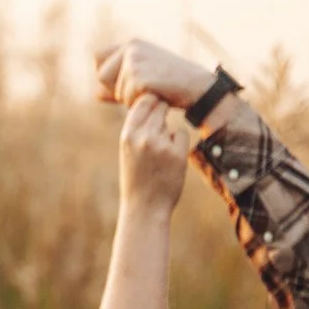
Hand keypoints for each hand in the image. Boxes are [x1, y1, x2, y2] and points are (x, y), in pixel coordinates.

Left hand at [95, 39, 215, 110]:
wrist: (198, 88)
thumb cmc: (172, 85)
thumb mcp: (144, 80)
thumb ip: (118, 86)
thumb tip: (95, 95)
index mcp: (132, 44)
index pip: (99, 58)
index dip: (107, 75)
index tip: (126, 83)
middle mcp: (132, 48)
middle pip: (102, 76)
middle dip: (117, 89)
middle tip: (143, 90)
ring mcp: (135, 62)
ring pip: (116, 92)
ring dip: (132, 99)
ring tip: (154, 92)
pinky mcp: (140, 77)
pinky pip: (127, 100)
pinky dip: (140, 104)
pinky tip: (157, 96)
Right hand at [119, 93, 187, 214]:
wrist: (144, 208)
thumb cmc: (136, 178)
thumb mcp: (128, 150)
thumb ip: (136, 128)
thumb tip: (150, 102)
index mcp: (127, 135)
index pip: (143, 100)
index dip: (150, 101)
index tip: (153, 110)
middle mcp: (143, 136)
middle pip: (159, 105)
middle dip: (162, 112)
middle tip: (160, 131)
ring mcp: (161, 145)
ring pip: (169, 122)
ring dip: (168, 132)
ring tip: (160, 154)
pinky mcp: (177, 154)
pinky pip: (181, 134)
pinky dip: (179, 144)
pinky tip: (170, 160)